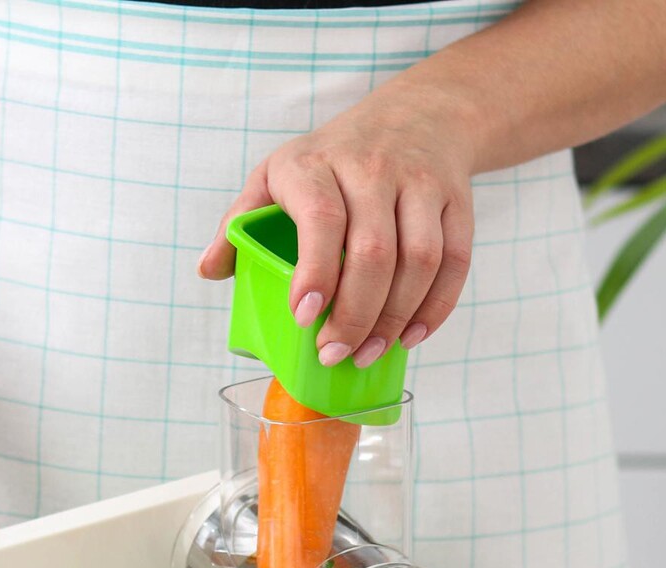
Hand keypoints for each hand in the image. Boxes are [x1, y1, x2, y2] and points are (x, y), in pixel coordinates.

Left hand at [199, 75, 475, 367]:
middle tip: (333, 354)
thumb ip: (240, 222)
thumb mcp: (277, 174)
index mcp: (317, 164)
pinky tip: (411, 336)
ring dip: (395, 319)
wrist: (418, 115)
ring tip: (368, 354)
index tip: (304, 317)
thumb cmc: (332, 159)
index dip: (315, 272)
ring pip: (420, 261)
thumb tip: (208, 271)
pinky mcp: (457, 201)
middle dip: (354, 316)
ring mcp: (420, 184)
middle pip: (373, 253)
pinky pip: (455, 262)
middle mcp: (372, 168)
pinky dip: (436, 307)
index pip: (321, 219)